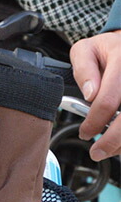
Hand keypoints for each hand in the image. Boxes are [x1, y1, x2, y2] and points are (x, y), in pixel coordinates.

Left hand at [70, 29, 120, 160]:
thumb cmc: (107, 50)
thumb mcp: (86, 49)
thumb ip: (83, 69)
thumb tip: (89, 93)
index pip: (108, 99)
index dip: (94, 121)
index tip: (85, 133)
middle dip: (113, 140)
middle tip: (97, 152)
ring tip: (109, 149)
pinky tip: (120, 142)